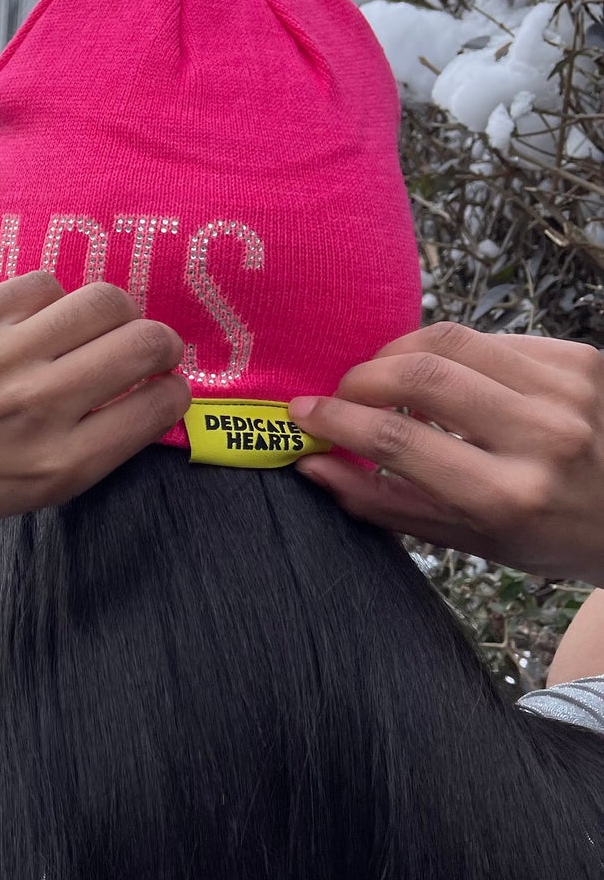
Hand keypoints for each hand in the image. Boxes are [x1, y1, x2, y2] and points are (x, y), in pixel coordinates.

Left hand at [0, 272, 188, 543]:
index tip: (162, 389)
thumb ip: (71, 454)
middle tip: (145, 348)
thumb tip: (126, 407)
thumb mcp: (10, 499)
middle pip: (145, 344)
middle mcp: (40, 409)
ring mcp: (4, 358)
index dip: (172, 393)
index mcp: (56, 468)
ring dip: (114, 310)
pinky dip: (51, 296)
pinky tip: (34, 316)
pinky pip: (43, 283)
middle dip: (160, 344)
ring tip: (97, 322)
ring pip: (105, 300)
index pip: (158, 409)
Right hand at [288, 323, 603, 584]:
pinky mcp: (581, 358)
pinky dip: (452, 353)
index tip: (304, 413)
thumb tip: (313, 465)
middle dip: (362, 378)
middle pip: (421, 375)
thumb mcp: (472, 542)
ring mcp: (567, 390)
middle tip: (343, 394)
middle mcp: (542, 438)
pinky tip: (447, 376)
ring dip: (399, 353)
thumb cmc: (553, 536)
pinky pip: (491, 337)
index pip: (399, 440)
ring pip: (451, 340)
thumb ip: (387, 503)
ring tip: (384, 378)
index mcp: (508, 498)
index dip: (337, 420)